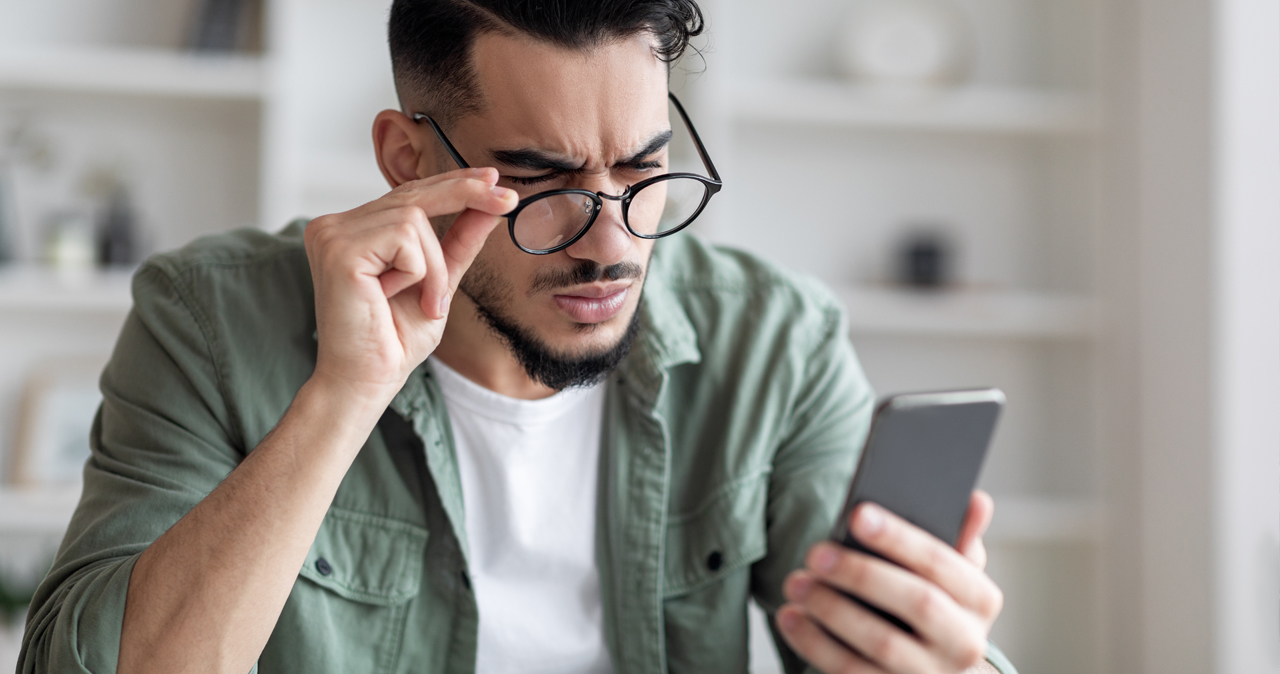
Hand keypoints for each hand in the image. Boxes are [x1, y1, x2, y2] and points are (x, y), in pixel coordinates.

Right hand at [304, 167, 516, 404]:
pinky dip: (420, 271)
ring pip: (415, 217)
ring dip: (433, 266)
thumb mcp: (439, 280)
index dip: (453, 183)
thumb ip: (459, 240)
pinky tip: (396, 298)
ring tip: (423, 301)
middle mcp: (334, 225)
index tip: (493, 179)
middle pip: (413, 193)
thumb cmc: (394, 339)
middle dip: (466, 194)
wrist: (368, 381)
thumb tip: (491, 202)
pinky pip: (405, 237)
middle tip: (507, 199)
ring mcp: (331, 233)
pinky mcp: (338, 248)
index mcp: (352, 230)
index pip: (408, 193)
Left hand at [776, 491, 1002, 673]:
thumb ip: (959, 537)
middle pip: (917, 603)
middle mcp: (964, 643)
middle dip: (862, 574)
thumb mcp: (954, 574)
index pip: (942, 563)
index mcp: (981, 600)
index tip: (858, 514)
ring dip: (832, 610)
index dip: (900, 538)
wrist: (935, 671)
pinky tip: (791, 617)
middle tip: (816, 553)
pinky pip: (851, 672)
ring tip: (795, 583)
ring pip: (881, 643)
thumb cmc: (936, 605)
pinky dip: (815, 644)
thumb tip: (976, 500)